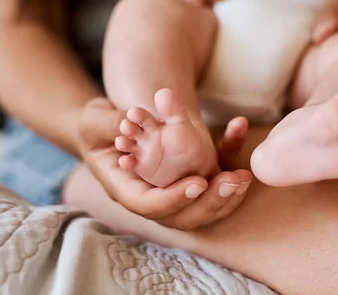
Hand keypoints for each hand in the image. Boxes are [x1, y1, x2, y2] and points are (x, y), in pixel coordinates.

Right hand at [78, 98, 251, 229]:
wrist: (109, 128)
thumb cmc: (97, 128)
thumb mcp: (94, 122)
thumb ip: (110, 124)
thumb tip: (129, 121)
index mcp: (126, 189)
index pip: (150, 205)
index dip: (175, 199)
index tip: (197, 183)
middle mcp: (152, 195)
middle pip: (182, 215)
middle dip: (210, 203)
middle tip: (232, 182)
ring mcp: (172, 189)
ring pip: (202, 206)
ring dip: (226, 195)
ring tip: (243, 176)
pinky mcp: (187, 176)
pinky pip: (211, 177)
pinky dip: (227, 160)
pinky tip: (238, 129)